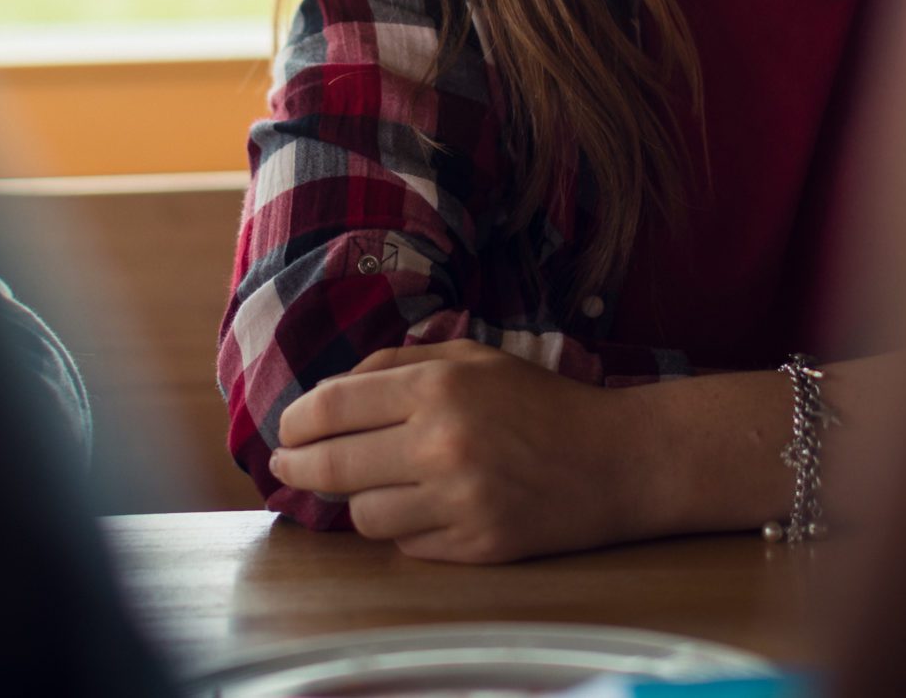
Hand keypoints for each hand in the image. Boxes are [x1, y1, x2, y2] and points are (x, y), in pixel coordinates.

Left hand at [269, 340, 645, 562]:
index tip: (289, 430)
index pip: (331, 407)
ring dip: (360, 502)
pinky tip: (428, 507)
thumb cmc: (541, 402)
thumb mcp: (473, 357)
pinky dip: (407, 528)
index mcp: (438, 386)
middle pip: (332, 468)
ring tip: (378, 484)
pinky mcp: (476, 548)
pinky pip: (407, 545)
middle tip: (287, 466)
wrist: (618, 460)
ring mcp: (459, 502)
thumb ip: (398, 364)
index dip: (296, 422)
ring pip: (364, 516)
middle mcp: (441, 443)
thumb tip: (329, 393)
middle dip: (297, 468)